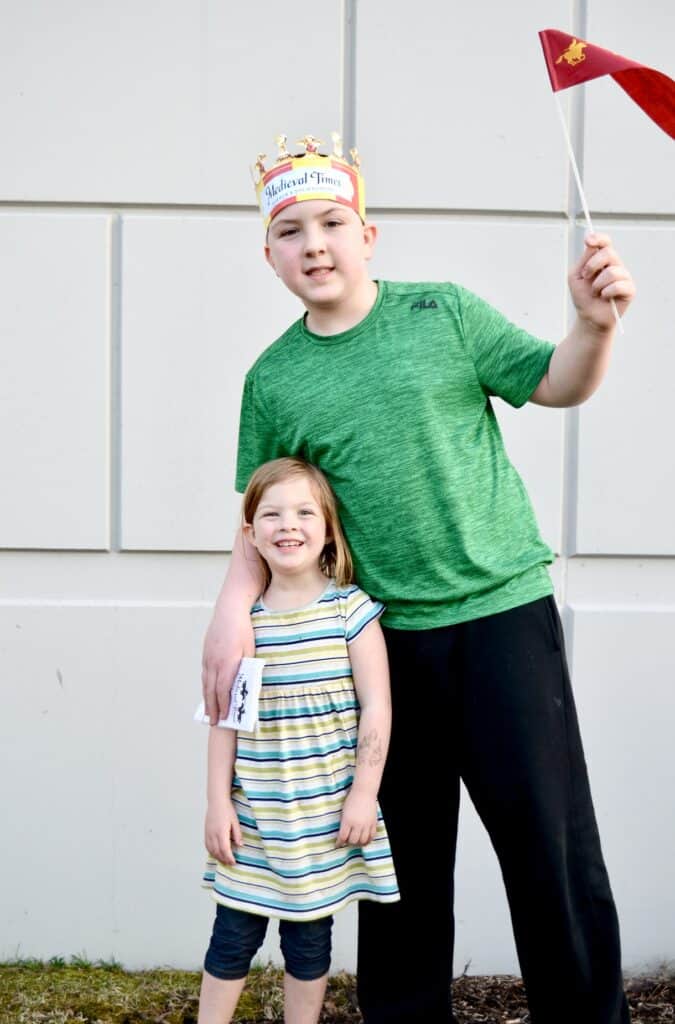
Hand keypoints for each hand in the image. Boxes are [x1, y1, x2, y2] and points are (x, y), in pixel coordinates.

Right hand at [202, 608, 254, 724]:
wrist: (229, 610)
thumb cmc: (244, 629)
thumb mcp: (250, 650)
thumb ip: (247, 668)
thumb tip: (246, 686)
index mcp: (228, 662)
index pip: (224, 689)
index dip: (224, 705)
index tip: (224, 718)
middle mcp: (214, 662)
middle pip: (211, 690)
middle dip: (213, 708)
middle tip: (213, 722)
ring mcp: (208, 658)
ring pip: (206, 683)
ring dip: (207, 699)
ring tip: (209, 712)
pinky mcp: (206, 653)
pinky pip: (205, 674)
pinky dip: (206, 686)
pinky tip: (208, 692)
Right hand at [205, 799, 241, 864]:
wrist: (216, 802)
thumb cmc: (227, 810)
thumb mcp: (235, 821)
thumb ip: (237, 834)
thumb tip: (240, 845)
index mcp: (221, 832)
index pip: (224, 849)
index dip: (229, 858)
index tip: (234, 863)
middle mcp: (213, 834)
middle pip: (217, 852)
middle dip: (224, 859)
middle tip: (231, 864)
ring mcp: (208, 834)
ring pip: (211, 850)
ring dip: (218, 857)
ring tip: (224, 861)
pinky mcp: (206, 832)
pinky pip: (207, 846)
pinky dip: (212, 852)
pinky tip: (216, 854)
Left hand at [336, 788, 377, 847]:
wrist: (364, 792)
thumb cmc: (351, 800)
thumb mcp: (344, 812)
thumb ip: (344, 823)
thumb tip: (343, 834)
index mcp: (347, 821)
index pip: (342, 837)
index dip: (339, 843)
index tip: (337, 845)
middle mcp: (357, 824)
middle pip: (353, 841)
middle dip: (348, 843)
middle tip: (347, 842)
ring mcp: (366, 824)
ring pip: (363, 841)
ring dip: (358, 844)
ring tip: (356, 842)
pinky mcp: (373, 823)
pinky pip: (371, 836)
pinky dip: (368, 840)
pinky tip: (364, 840)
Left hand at [568, 233, 635, 330]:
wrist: (589, 317)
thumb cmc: (583, 296)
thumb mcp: (576, 277)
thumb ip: (584, 260)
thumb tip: (593, 246)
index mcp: (602, 259)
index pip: (605, 242)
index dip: (598, 238)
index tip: (588, 241)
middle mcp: (615, 265)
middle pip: (609, 253)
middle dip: (593, 265)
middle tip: (586, 277)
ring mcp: (624, 276)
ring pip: (612, 271)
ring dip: (597, 284)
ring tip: (595, 293)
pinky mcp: (630, 289)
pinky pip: (619, 285)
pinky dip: (606, 292)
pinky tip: (604, 297)